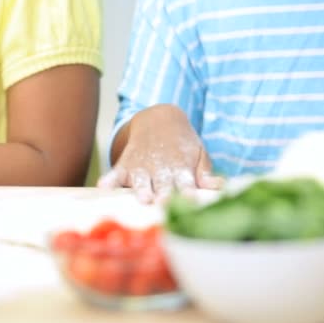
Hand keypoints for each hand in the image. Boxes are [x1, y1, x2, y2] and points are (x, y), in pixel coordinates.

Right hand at [98, 105, 223, 202]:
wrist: (158, 118)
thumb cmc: (182, 143)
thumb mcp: (198, 153)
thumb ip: (205, 172)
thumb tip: (220, 186)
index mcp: (181, 167)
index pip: (186, 182)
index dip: (188, 191)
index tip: (192, 200)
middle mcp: (161, 168)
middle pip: (164, 184)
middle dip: (165, 194)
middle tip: (166, 204)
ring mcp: (142, 166)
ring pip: (141, 180)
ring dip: (142, 189)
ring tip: (143, 198)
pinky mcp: (126, 164)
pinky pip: (116, 173)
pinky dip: (110, 179)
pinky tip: (103, 185)